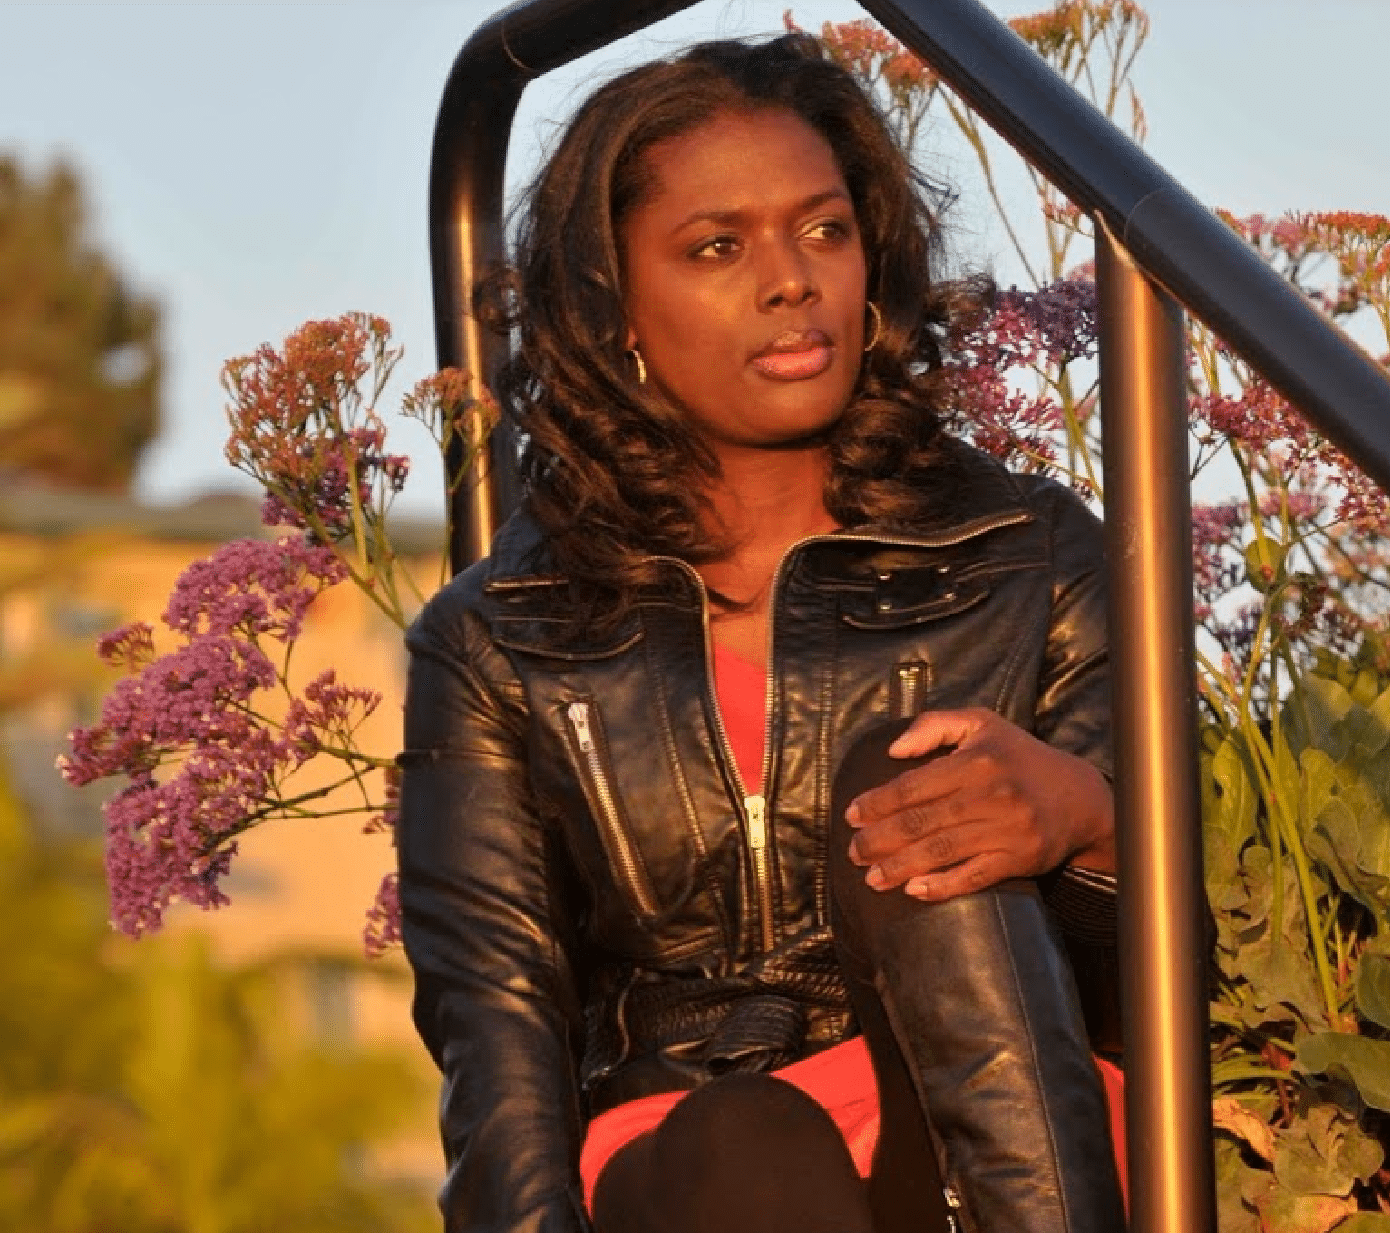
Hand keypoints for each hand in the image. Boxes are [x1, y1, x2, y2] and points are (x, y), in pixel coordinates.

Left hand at [844, 708, 1114, 900]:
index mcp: (976, 760)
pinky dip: (942, 886)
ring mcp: (1005, 829)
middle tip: (854, 851)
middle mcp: (989, 794)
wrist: (1080, 797)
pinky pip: (973, 877)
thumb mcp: (981, 724)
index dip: (877, 803)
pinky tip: (914, 890)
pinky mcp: (1018, 859)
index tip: (852, 815)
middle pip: (920, 822)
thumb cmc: (1019, 757)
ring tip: (871, 877)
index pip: (913, 786)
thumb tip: (893, 749)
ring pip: (940, 851)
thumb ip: (934, 726)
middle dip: (879, 839)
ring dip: (899, 867)